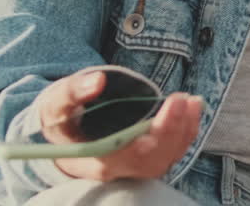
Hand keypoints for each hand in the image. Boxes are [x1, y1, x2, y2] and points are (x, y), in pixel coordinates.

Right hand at [35, 67, 202, 180]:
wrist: (64, 136)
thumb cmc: (61, 120)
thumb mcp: (55, 105)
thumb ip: (73, 92)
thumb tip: (98, 80)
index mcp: (96, 158)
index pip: (130, 153)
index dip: (156, 132)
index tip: (173, 103)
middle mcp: (118, 169)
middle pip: (153, 159)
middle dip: (173, 130)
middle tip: (184, 99)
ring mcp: (134, 167)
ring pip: (166, 158)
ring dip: (184, 131)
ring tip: (193, 101)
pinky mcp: (146, 160)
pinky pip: (170, 153)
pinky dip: (185, 133)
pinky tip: (193, 108)